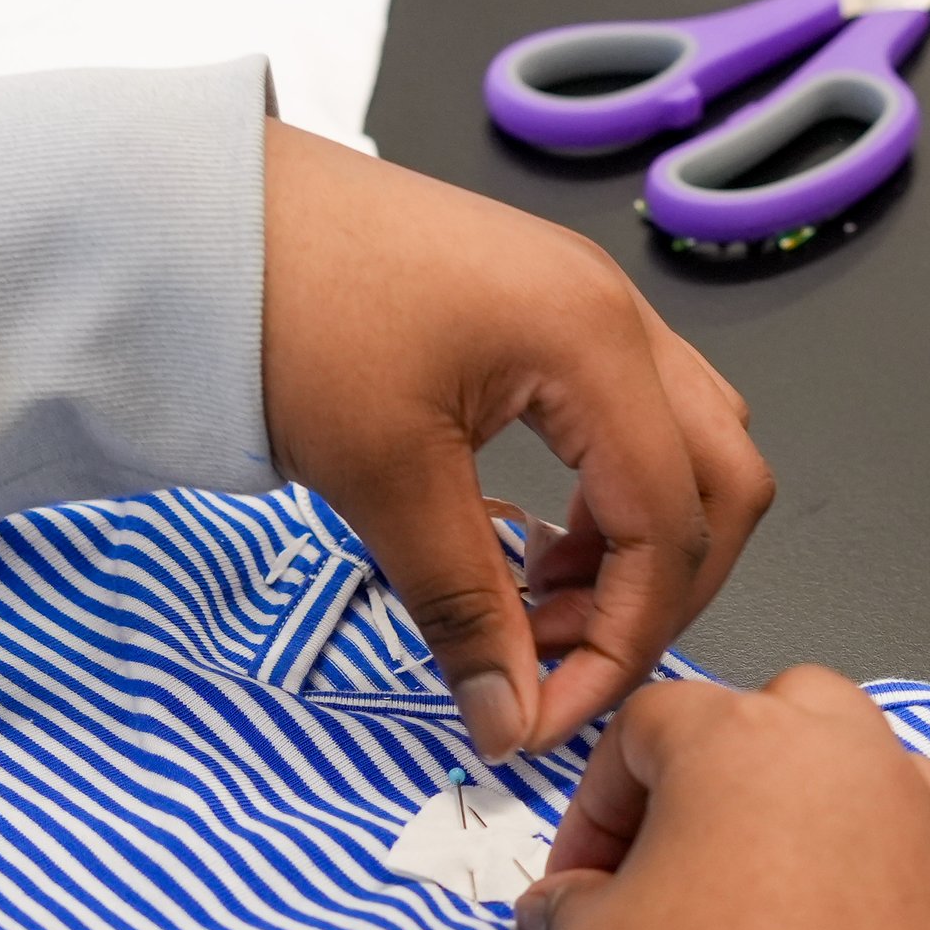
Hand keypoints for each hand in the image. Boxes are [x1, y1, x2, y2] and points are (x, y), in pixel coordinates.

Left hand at [260, 120, 771, 761]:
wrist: (209, 214)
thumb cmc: (289, 303)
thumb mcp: (380, 476)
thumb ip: (461, 605)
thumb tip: (508, 715)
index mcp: (594, 342)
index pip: (669, 527)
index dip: (622, 642)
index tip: (545, 716)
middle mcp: (615, 313)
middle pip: (720, 484)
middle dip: (662, 594)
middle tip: (563, 662)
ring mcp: (585, 304)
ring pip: (683, 449)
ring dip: (636, 545)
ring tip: (534, 604)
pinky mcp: (542, 311)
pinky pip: (625, 420)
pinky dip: (602, 499)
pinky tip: (525, 541)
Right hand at [512, 667, 929, 929]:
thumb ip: (575, 902)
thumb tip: (572, 904)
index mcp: (751, 743)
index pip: (656, 724)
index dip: (599, 804)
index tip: (579, 880)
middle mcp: (866, 771)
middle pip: (792, 718)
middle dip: (733, 775)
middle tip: (682, 865)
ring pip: (884, 790)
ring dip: (825, 830)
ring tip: (769, 921)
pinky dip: (894, 912)